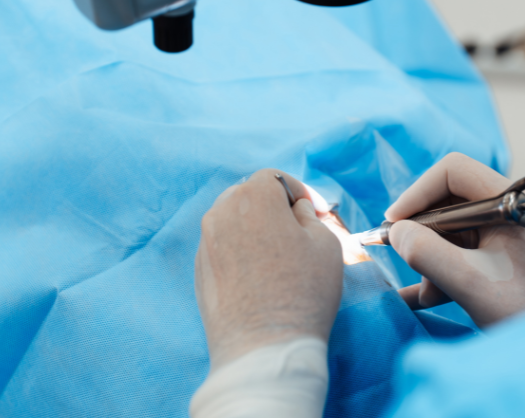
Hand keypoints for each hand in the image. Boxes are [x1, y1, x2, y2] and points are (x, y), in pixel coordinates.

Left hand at [195, 170, 343, 369]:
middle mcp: (220, 213)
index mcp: (252, 198)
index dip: (299, 190)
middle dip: (273, 205)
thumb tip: (295, 210)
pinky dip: (240, 249)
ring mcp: (205, 243)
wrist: (263, 347)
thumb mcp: (325, 243)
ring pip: (232, 220)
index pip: (274, 178)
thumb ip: (309, 215)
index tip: (315, 210)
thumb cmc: (302, 291)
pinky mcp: (199, 271)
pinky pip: (222, 246)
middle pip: (248, 195)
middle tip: (298, 229)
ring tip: (278, 252)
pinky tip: (259, 273)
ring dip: (254, 226)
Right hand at [387, 153, 524, 326]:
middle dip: (422, 231)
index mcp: (511, 201)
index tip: (394, 223)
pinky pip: (466, 253)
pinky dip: (444, 270)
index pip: (453, 172)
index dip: (417, 193)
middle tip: (398, 253)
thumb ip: (426, 252)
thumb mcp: (469, 282)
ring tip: (425, 291)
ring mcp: (511, 235)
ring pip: (455, 231)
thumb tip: (396, 233)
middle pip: (450, 202)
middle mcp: (512, 210)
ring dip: (432, 256)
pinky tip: (422, 296)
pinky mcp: (509, 260)